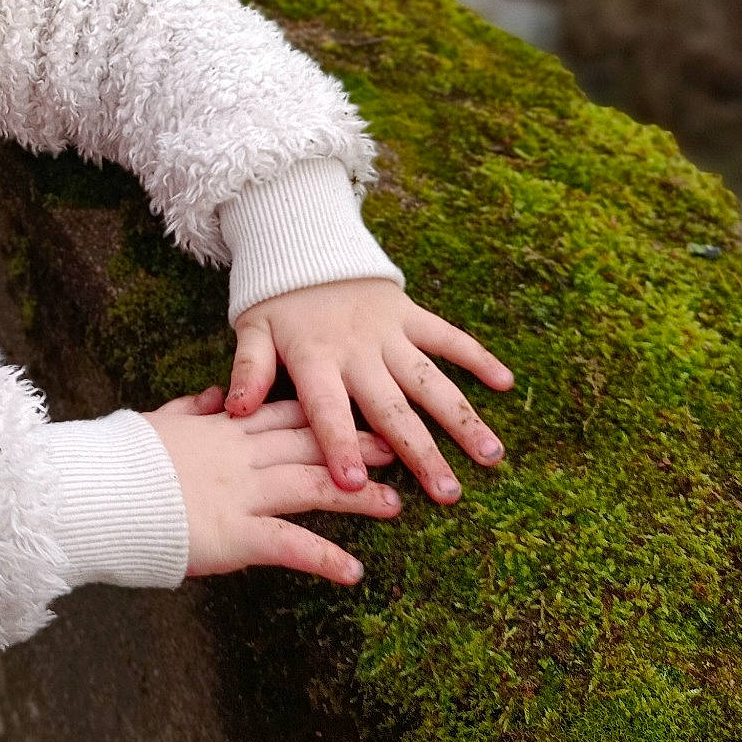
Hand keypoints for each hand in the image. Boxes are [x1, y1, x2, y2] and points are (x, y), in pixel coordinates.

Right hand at [144, 385, 400, 583]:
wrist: (95, 491)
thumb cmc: (119, 460)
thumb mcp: (158, 422)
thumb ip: (189, 410)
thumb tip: (212, 396)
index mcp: (222, 429)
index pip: (283, 413)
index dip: (323, 412)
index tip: (355, 408)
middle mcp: (240, 456)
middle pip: (310, 444)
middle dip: (355, 446)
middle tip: (397, 448)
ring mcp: (241, 493)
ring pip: (312, 486)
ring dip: (357, 497)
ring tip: (394, 505)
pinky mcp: (235, 535)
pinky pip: (290, 545)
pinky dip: (325, 559)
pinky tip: (354, 572)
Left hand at [226, 279, 513, 504]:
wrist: (307, 246)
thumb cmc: (278, 302)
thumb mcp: (253, 330)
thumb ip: (247, 369)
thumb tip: (235, 410)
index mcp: (314, 359)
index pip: (327, 409)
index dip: (338, 445)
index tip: (355, 485)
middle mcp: (357, 351)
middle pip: (392, 408)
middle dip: (422, 453)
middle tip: (449, 495)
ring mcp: (389, 333)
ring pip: (431, 380)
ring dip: (462, 417)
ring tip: (491, 455)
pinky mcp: (411, 315)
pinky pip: (448, 336)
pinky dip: (477, 356)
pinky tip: (507, 384)